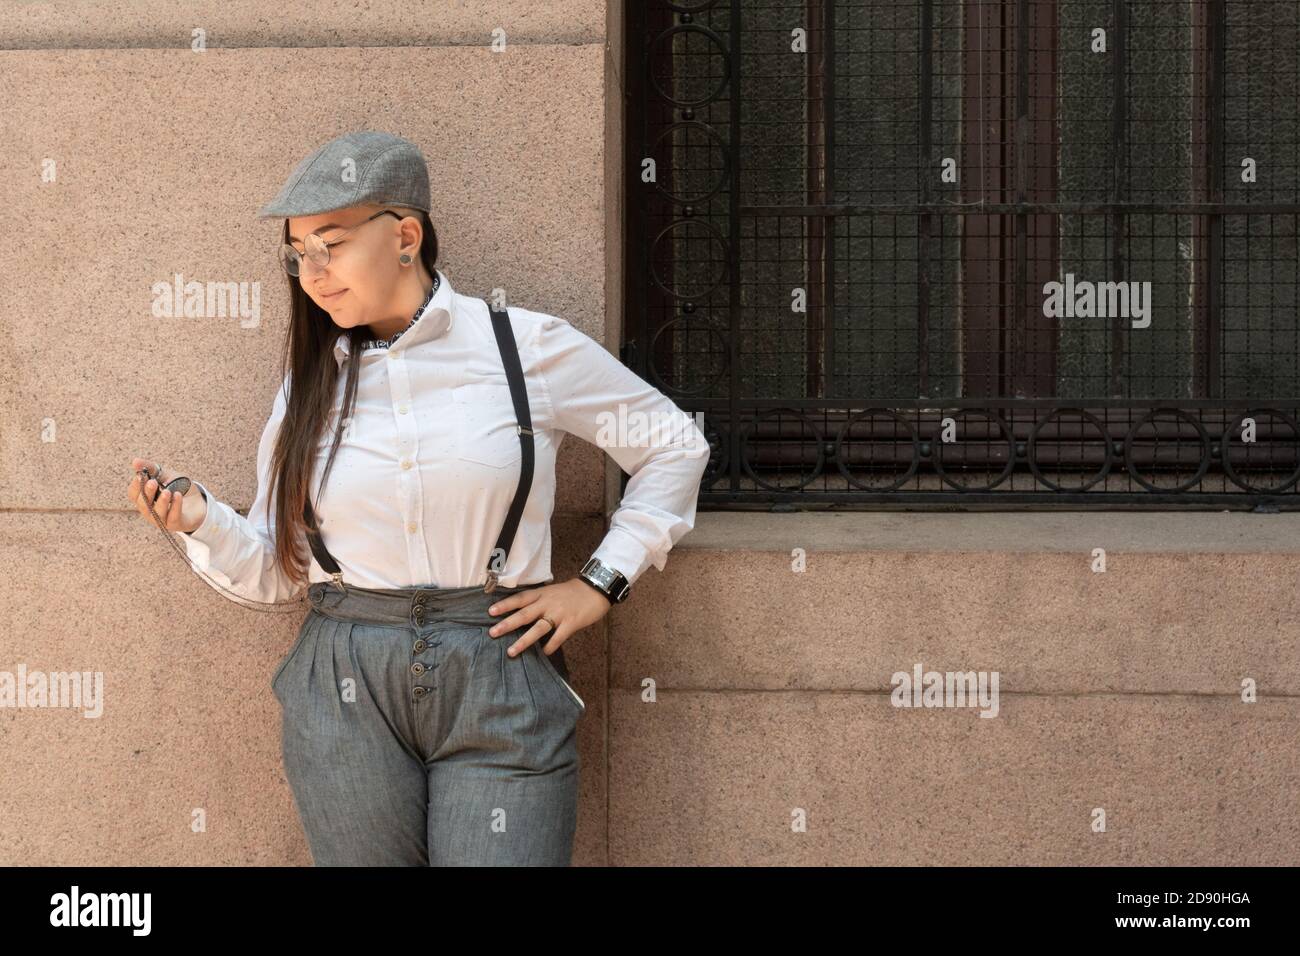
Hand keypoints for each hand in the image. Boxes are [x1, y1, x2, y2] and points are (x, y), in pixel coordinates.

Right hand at [127, 457, 205, 533]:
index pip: (133, 494)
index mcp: (145, 499)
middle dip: (147, 493)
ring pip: (156, 513)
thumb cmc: (179, 487)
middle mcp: (150, 511)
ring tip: (167, 491)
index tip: (140, 475)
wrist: (200, 501)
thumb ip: (151, 468)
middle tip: (153, 482)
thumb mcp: (166, 475)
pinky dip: (175, 506)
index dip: (136, 486)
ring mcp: (162, 519)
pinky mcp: (176, 524)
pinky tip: (178, 495)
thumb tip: (134, 461)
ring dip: (161, 502)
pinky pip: (173, 517)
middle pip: (143, 505)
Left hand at [486, 577, 612, 657]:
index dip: (505, 605)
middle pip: (524, 614)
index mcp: (542, 594)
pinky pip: (558, 637)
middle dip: (507, 624)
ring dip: (523, 640)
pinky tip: (544, 653)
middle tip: (492, 633)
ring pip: (538, 628)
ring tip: (511, 651)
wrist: (596, 589)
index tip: (490, 612)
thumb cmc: (573, 592)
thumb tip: (523, 614)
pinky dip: (550, 645)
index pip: (520, 599)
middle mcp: (548, 603)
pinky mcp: (571, 622)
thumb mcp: (553, 591)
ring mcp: (559, 613)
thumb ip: (539, 601)